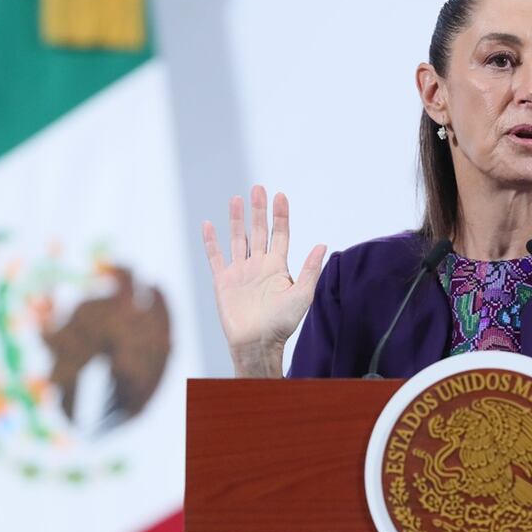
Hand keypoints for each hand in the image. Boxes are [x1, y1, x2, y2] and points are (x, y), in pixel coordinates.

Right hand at [202, 185, 325, 377]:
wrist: (257, 342)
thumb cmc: (282, 323)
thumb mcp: (302, 295)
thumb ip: (309, 269)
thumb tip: (323, 244)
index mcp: (278, 266)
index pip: (280, 234)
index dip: (280, 215)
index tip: (280, 195)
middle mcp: (259, 265)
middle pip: (259, 231)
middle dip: (259, 210)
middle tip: (258, 188)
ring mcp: (240, 272)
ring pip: (238, 239)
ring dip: (236, 219)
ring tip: (236, 199)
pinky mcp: (223, 281)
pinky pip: (216, 257)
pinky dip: (211, 241)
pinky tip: (209, 224)